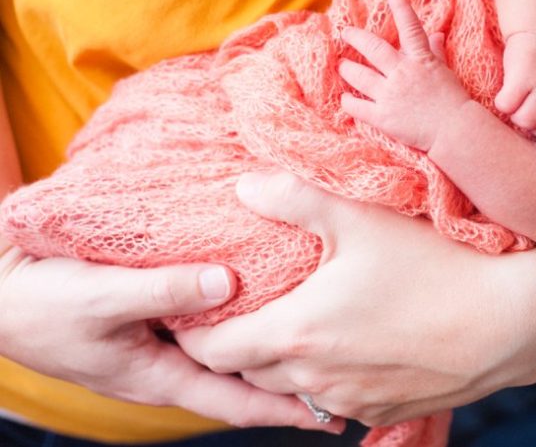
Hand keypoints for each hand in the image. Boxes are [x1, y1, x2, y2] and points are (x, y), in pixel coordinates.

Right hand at [0, 246, 341, 432]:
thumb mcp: (102, 298)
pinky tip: (271, 293)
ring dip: (271, 343)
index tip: (332, 412)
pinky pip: (211, 322)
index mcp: (161, 375)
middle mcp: (170, 363)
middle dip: (290, 378)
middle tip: (342, 368)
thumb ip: (164, 291)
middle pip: (242, 378)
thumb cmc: (43, 305)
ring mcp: (164, 341)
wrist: (1, 288)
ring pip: (231, 348)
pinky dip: (244, 314)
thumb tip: (230, 283)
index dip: (285, 409)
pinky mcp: (157, 315)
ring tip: (320, 333)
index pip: (237, 402)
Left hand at [177, 171, 535, 426]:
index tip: (200, 307)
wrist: (511, 320)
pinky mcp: (387, 409)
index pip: (210, 350)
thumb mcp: (360, 218)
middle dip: (237, 344)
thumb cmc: (434, 265)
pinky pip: (338, 400)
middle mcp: (314, 379)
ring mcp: (352, 401)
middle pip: (247, 373)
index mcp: (294, 333)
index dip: (194, 330)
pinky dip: (329, 377)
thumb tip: (243, 186)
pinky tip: (352, 343)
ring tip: (298, 322)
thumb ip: (293, 197)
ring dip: (284, 363)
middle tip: (245, 308)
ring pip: (293, 389)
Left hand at [340, 0, 469, 150]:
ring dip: (347, 69)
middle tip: (345, 32)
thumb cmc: (453, 102)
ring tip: (342, 66)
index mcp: (420, 60)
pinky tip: (345, 99)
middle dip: (356, 38)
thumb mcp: (446, 72)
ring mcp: (391, 94)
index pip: (410, 28)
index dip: (401, 9)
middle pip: (373, 49)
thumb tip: (436, 34)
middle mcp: (403, 73)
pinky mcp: (383, 117)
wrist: (455, 131)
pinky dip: (348, 101)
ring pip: (359, 76)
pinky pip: (357, 106)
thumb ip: (437, 52)